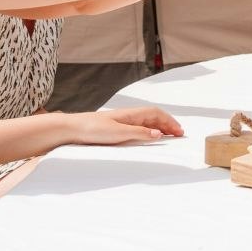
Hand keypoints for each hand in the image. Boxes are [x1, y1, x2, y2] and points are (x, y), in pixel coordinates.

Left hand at [64, 107, 182, 144]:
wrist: (72, 129)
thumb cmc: (92, 129)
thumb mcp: (118, 133)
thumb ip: (139, 133)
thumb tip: (159, 134)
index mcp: (131, 114)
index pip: (156, 113)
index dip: (170, 121)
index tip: (180, 132)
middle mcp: (128, 115)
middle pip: (153, 117)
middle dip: (168, 124)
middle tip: (178, 135)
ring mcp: (122, 121)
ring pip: (146, 122)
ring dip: (159, 127)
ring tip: (167, 136)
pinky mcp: (115, 128)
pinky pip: (138, 127)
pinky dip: (148, 131)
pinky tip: (147, 137)